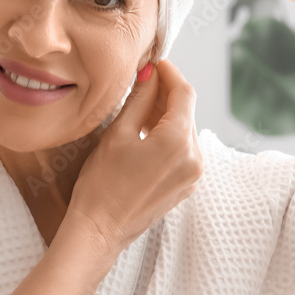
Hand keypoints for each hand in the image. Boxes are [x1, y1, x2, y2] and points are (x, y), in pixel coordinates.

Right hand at [67, 59, 202, 255]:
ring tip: (141, 106)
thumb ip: (139, 99)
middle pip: (186, 111)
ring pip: (185, 130)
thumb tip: (150, 74)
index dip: (170, 73)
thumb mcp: (119, 133)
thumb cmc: (102, 185)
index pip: (184, 93)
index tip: (155, 63)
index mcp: (179, 142)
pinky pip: (183, 150)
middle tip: (143, 81)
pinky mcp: (185, 185)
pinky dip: (169, 135)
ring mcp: (192, 175)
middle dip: (167, 93)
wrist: (99, 231)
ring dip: (167, 114)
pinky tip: (146, 131)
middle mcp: (194, 158)